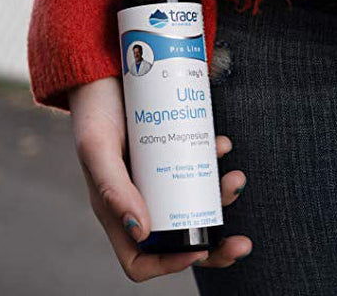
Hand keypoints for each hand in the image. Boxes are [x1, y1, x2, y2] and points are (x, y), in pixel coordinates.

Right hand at [69, 76, 251, 282]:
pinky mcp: (170, 150)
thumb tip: (144, 233)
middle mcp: (139, 197)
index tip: (197, 250)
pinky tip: (221, 144)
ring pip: (194, 202)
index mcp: (116, 208)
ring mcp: (157, 175)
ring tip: (235, 176)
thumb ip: (113, 189)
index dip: (169, 265)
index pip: (140, 259)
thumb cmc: (94, 111)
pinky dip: (214, 160)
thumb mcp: (97, 148)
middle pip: (177, 239)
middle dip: (214, 246)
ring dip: (221, 197)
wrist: (103, 72)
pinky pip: (197, 165)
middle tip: (242, 241)